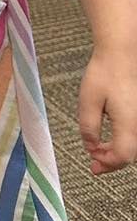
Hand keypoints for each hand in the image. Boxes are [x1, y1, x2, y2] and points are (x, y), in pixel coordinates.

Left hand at [78, 46, 136, 174]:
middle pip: (129, 155)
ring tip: (98, 152)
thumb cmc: (105, 73)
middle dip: (111, 162)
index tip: (92, 162)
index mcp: (128, 123)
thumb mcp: (88, 102)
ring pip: (132, 147)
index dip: (107, 163)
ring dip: (116, 153)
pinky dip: (122, 142)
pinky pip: (133, 135)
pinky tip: (108, 140)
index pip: (122, 156)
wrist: (120, 55)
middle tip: (94, 165)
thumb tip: (91, 146)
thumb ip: (89, 128)